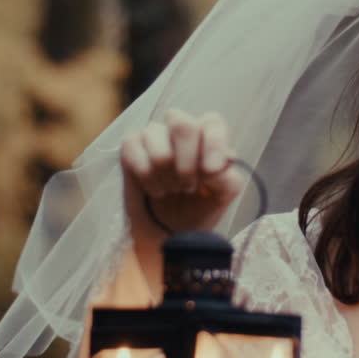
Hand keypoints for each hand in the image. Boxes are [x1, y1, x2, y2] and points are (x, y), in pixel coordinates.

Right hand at [120, 108, 244, 252]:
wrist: (168, 235)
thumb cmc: (197, 210)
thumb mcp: (222, 197)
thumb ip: (228, 178)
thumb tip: (214, 166)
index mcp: (208, 137)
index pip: (212, 122)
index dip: (213, 143)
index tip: (211, 170)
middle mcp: (181, 131)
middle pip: (182, 124)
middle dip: (186, 161)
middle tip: (188, 187)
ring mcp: (154, 136)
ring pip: (154, 134)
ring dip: (164, 172)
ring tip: (171, 190)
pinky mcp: (131, 146)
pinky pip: (133, 146)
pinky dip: (146, 176)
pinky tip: (153, 189)